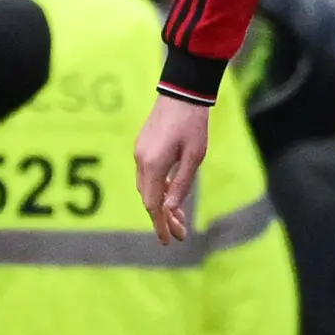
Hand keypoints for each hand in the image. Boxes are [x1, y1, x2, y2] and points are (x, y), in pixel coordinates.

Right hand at [137, 95, 211, 242]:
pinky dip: (158, 189)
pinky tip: (171, 196)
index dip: (159, 225)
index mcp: (153, 165)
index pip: (152, 204)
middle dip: (163, 219)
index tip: (167, 242)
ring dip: (161, 204)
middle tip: (180, 234)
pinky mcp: (143, 147)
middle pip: (148, 199)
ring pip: (147, 188)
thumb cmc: (194, 124)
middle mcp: (141, 161)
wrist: (182, 92)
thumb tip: (170, 209)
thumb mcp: (194, 157)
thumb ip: (182, 184)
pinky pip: (148, 175)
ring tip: (179, 220)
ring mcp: (140, 153)